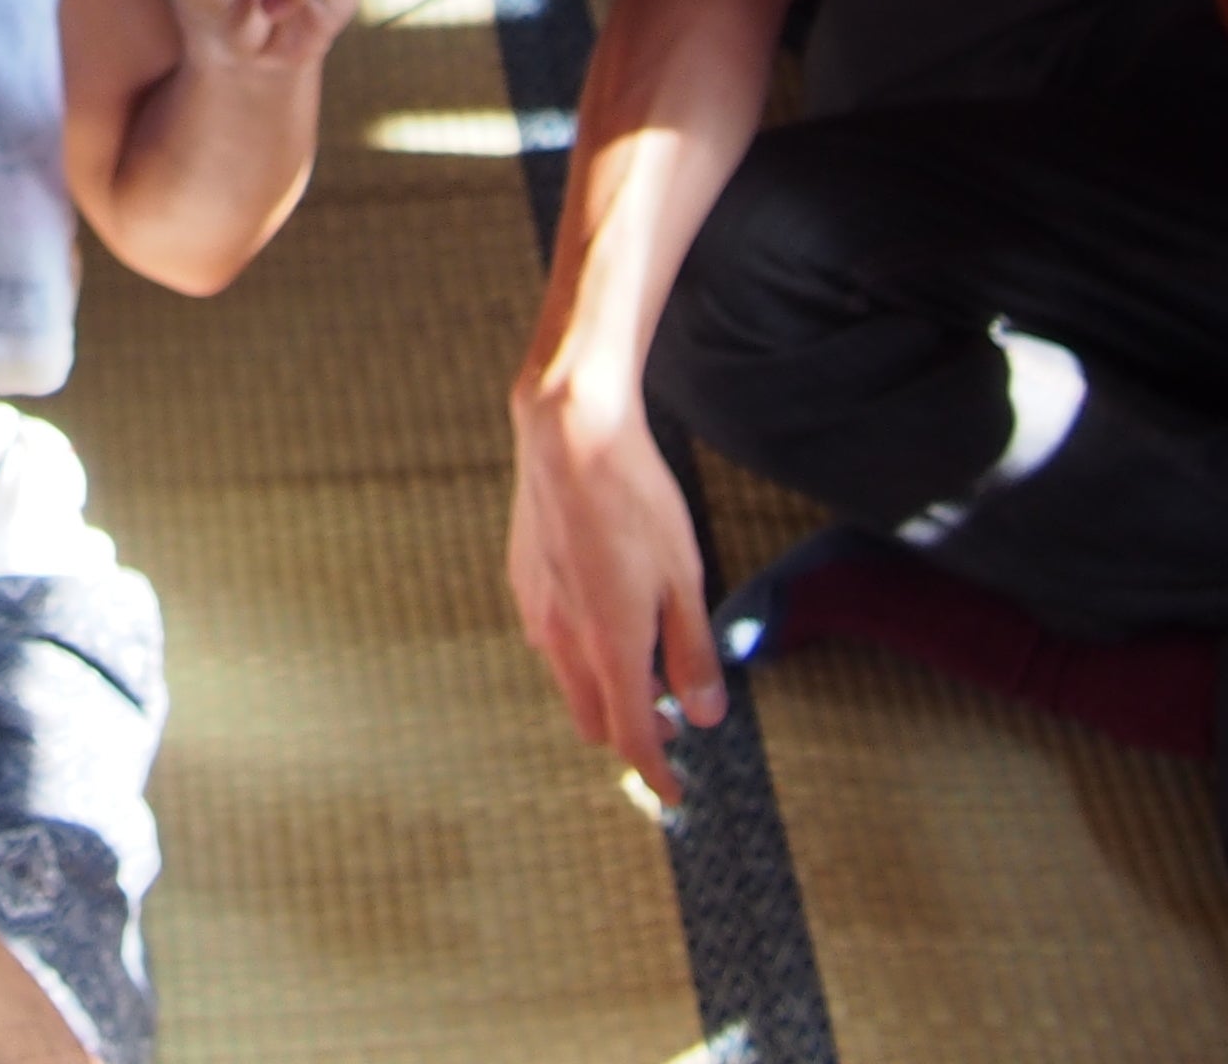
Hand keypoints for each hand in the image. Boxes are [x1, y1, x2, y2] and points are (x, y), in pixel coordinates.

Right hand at [506, 374, 727, 801]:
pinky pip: (550, 639)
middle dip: (630, 733)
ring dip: (603, 690)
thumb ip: (692, 651)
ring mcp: (536, 608)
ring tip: (642, 665)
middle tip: (672, 724)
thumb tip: (705, 714)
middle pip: (592, 718)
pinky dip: (579, 652)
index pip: (632, 736)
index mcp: (610, 646)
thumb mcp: (686, 578)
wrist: (569, 434)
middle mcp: (564, 638)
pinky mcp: (522, 578)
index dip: (656, 772)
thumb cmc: (634, 501)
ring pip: (568, 679)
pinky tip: (602, 617)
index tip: (674, 793)